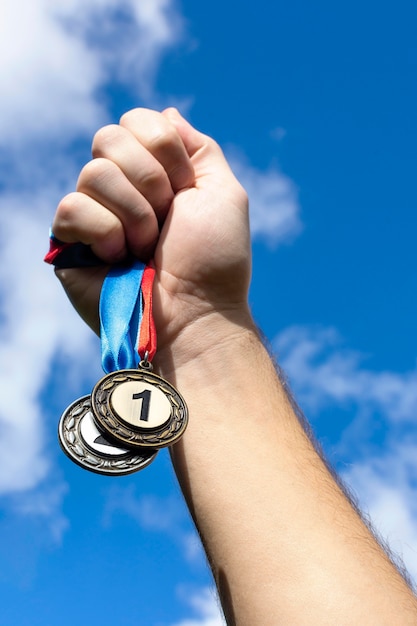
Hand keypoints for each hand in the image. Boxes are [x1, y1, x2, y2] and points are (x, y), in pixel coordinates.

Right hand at [52, 108, 251, 361]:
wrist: (197, 312)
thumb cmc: (214, 260)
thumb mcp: (223, 193)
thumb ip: (198, 148)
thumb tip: (166, 113)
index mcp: (155, 172)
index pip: (137, 120)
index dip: (164, 149)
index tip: (184, 189)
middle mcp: (121, 187)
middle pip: (109, 137)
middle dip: (150, 180)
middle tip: (166, 221)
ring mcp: (94, 213)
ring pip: (93, 173)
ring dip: (134, 215)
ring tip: (146, 248)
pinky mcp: (69, 242)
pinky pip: (72, 208)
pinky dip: (105, 234)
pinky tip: (119, 259)